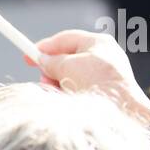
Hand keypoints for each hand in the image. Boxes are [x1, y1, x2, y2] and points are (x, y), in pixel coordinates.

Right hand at [31, 29, 149, 126]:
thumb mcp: (69, 66)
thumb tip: (43, 61)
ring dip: (59, 85)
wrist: (121, 109)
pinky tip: (67, 101)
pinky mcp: (103, 94)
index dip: (45, 47)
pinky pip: (79, 91)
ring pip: (71, 78)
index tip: (28, 55)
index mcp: (98, 43)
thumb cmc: (99, 81)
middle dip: (52, 71)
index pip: (66, 39)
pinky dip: (69, 95)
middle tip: (43, 80)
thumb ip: (52, 61)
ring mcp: (104, 77)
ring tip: (58, 93)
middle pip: (67, 60)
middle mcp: (103, 58)